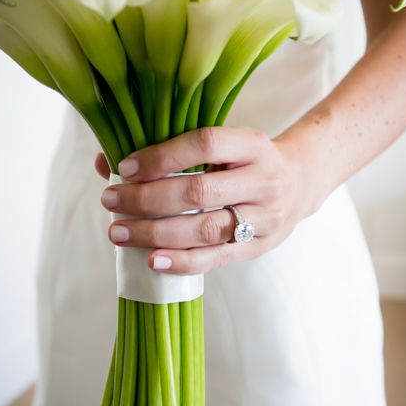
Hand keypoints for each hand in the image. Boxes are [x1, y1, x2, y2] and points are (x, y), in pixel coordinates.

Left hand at [96, 126, 313, 273]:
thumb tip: (104, 161)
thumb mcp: (221, 145)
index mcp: (252, 145)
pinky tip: (151, 260)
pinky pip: (216, 258)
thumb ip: (169, 149)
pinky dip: (182, 261)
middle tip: (110, 200)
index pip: (205, 145)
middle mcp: (263, 180)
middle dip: (147, 199)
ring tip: (119, 232)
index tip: (126, 168)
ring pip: (205, 228)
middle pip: (200, 191)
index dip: (163, 156)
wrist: (300, 182)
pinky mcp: (258, 246)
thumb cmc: (245, 160)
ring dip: (155, 233)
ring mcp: (264, 217)